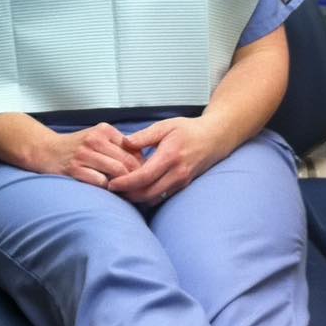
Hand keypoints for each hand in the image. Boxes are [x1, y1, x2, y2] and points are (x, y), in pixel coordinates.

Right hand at [39, 122, 142, 187]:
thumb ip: (118, 145)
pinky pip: (100, 181)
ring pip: (117, 171)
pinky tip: (109, 191)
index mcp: (104, 130)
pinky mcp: (74, 169)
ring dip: (124, 183)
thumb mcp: (97, 137)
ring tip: (126, 190)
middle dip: (136, 176)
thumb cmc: (76, 147)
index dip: (142, 164)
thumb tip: (144, 162)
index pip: (133, 148)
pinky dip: (108, 188)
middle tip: (139, 187)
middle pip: (127, 161)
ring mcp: (83, 154)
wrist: (46, 151)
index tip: (143, 174)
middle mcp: (94, 140)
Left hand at [107, 117, 223, 204]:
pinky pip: (162, 197)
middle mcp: (177, 173)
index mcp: (170, 157)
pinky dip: (147, 196)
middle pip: (148, 193)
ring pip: (154, 198)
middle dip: (127, 194)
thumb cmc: (189, 130)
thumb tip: (124, 142)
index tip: (111, 183)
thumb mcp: (165, 126)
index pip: (144, 177)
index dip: (126, 183)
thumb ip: (144, 136)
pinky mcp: (182, 186)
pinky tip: (136, 190)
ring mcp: (181, 182)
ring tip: (121, 191)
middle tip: (111, 189)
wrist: (214, 138)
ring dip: (137, 198)